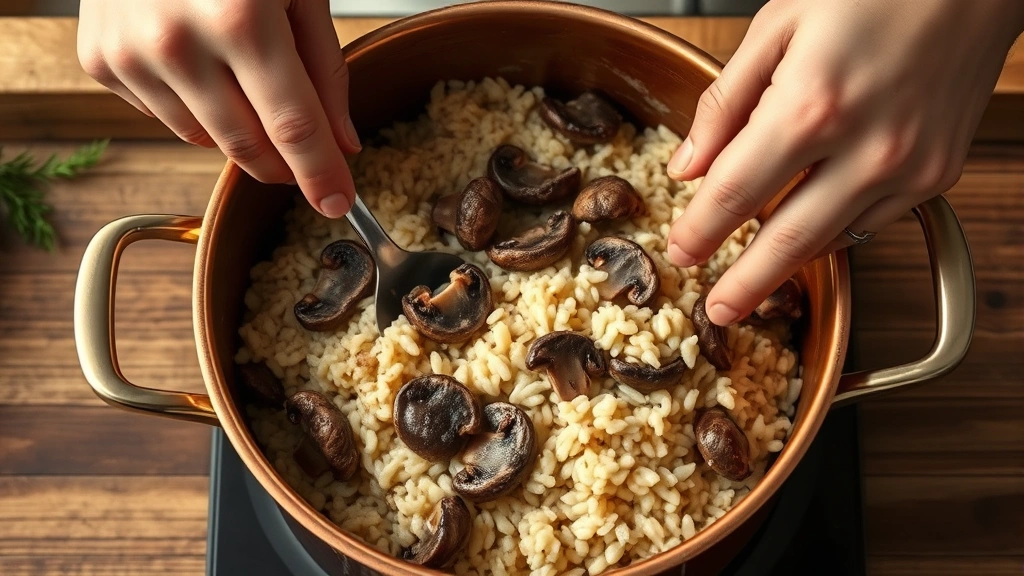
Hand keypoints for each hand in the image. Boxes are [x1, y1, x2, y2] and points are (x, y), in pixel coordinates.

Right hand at [77, 0, 358, 217]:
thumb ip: (323, 68)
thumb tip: (341, 141)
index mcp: (240, 17)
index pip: (292, 126)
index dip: (320, 173)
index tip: (338, 203)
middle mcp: (176, 42)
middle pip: (248, 146)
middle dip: (286, 165)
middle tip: (308, 162)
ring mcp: (129, 54)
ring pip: (206, 140)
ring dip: (242, 132)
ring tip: (249, 82)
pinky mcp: (101, 61)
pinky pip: (166, 116)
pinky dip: (196, 107)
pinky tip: (202, 65)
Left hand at [666, 0, 1023, 324]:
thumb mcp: (778, 25)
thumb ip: (726, 103)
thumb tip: (688, 165)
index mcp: (811, 107)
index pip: (734, 195)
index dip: (699, 231)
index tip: (680, 251)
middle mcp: (866, 149)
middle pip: (786, 242)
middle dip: (743, 285)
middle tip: (715, 310)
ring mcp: (908, 169)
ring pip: (831, 240)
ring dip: (786, 266)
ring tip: (750, 283)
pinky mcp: (938, 175)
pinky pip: (871, 223)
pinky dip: (832, 234)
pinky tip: (806, 234)